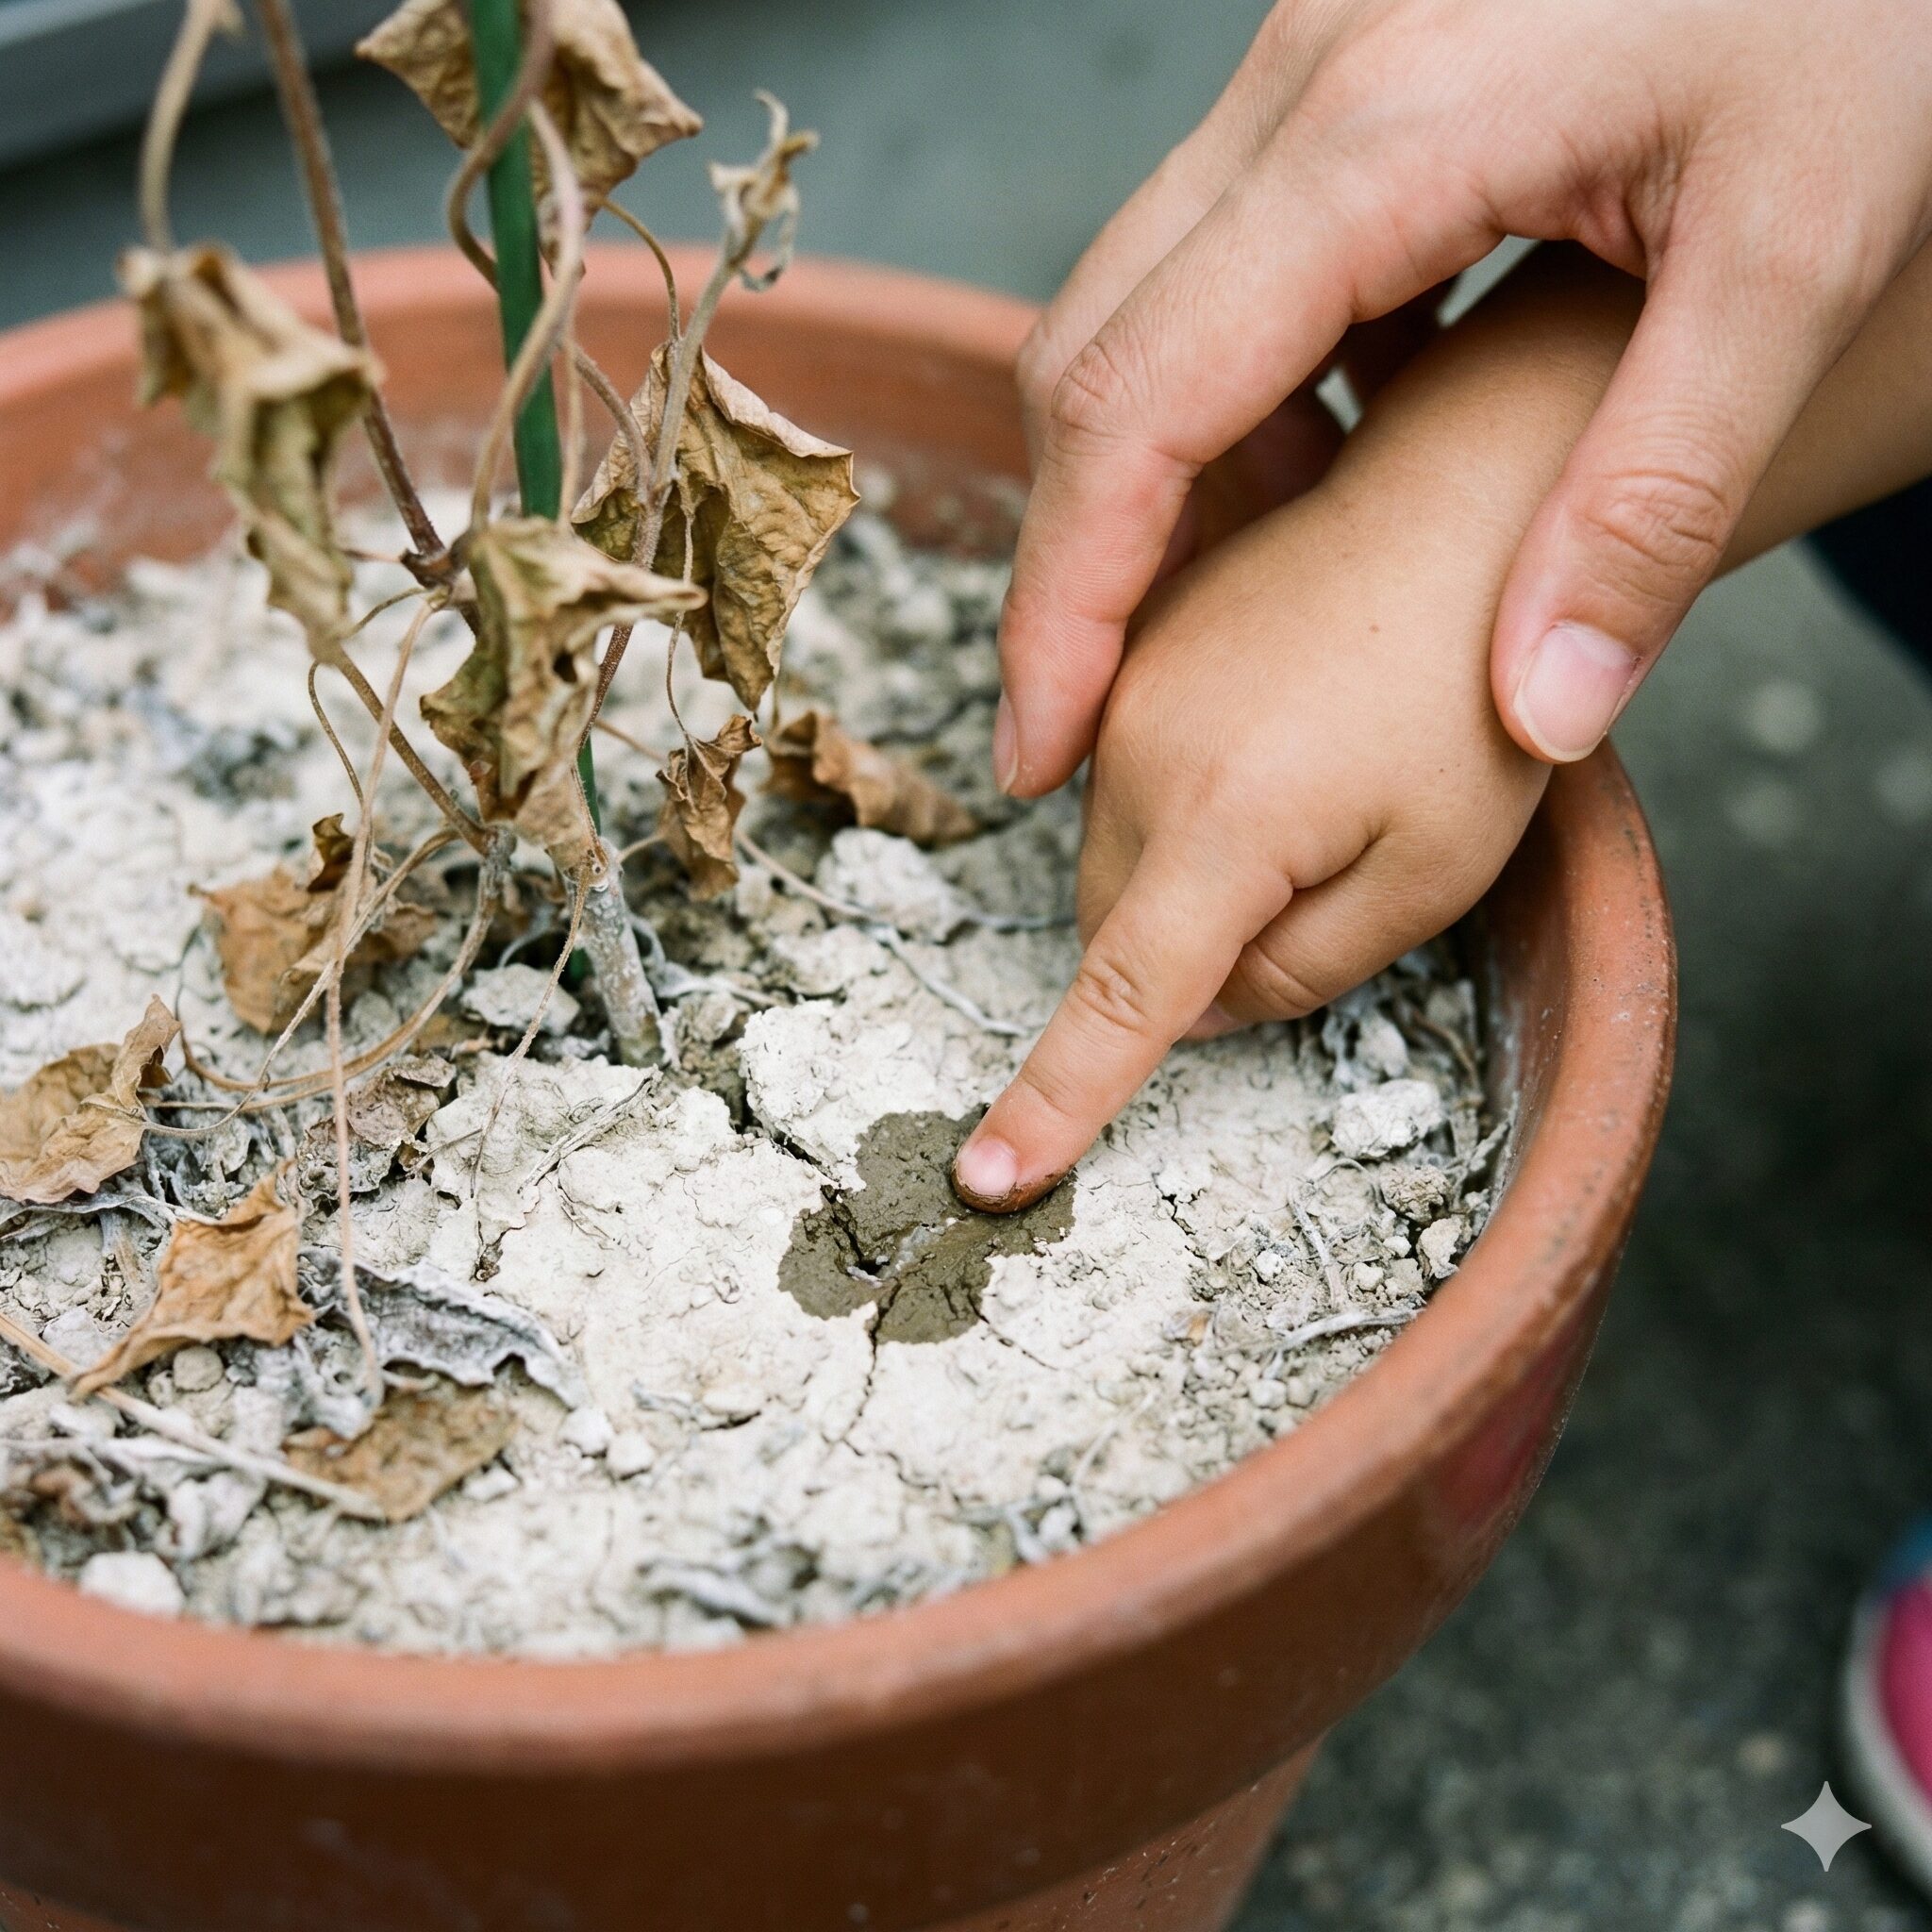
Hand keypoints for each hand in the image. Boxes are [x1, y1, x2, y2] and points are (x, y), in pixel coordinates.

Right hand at [955, 454, 1547, 1209]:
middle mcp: (1141, 751)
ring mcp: (1126, 692)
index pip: (1125, 995)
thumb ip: (1303, 969)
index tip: (991, 1180)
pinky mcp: (1133, 652)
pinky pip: (1125, 776)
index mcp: (1224, 818)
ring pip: (1116, 853)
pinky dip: (1185, 802)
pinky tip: (1286, 741)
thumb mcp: (1435, 871)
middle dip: (1188, 952)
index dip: (1057, 1099)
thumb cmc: (1480, 700)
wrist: (1469, 504)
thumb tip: (1195, 1010)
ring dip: (1186, 873)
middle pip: (1115, 926)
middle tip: (1330, 883)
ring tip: (1322, 788)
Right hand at [995, 0, 1931, 795]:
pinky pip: (1216, 262)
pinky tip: (1337, 455)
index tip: (1040, 744)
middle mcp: (1302, 84)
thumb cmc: (1863, 3)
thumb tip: (1544, 708)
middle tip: (1088, 718)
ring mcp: (1310, 70)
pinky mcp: (1345, 78)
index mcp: (1381, 139)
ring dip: (1149, 476)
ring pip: (1131, 308)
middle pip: (1085, 357)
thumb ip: (1658, 496)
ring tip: (1238, 604)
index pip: (1131, 406)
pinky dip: (1235, 394)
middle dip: (1070, 561)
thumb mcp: (1798, 255)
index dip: (1066, 603)